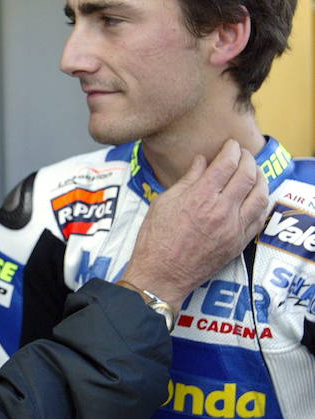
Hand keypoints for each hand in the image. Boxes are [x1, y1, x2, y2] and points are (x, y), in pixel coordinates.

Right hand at [122, 139, 268, 309]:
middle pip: (247, 175)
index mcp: (199, 197)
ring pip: (261, 195)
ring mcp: (233, 227)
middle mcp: (221, 210)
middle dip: (248, 159)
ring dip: (261, 178)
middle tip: (242, 154)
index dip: (231, 150)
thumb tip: (201, 162)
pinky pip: (260, 218)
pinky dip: (262, 202)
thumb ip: (186, 180)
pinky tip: (256, 196)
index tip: (230, 145)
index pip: (226, 164)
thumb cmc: (155, 239)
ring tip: (254, 172)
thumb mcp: (163, 202)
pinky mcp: (238, 242)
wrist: (161, 274)